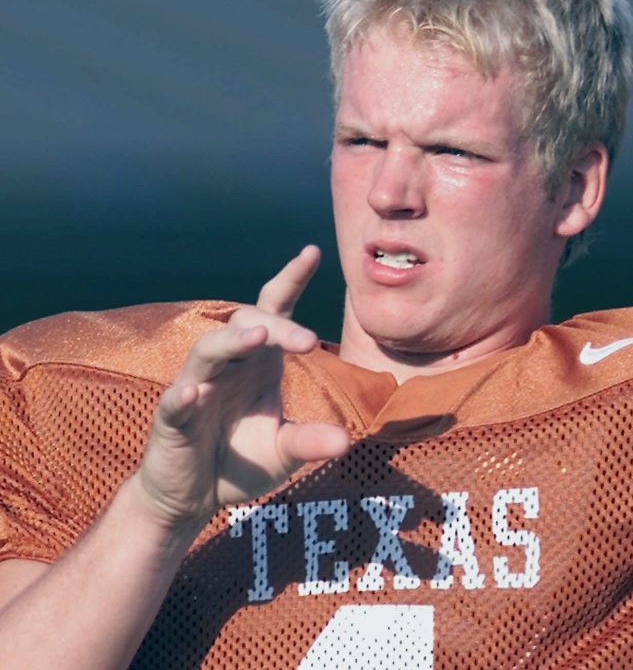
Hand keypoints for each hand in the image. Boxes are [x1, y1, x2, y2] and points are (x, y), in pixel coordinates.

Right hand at [136, 246, 349, 532]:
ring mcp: (195, 389)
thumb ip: (310, 442)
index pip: (274, 310)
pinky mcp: (170, 421)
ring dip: (232, 342)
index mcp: (258, 363)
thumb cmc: (239, 461)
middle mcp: (227, 366)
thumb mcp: (283, 453)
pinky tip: (192, 394)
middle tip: (309, 341)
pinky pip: (173, 402)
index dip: (289, 280)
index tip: (311, 251)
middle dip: (277, 326)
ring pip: (207, 351)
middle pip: (246, 324)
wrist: (192, 497)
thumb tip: (345, 442)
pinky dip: (182, 396)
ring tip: (257, 337)